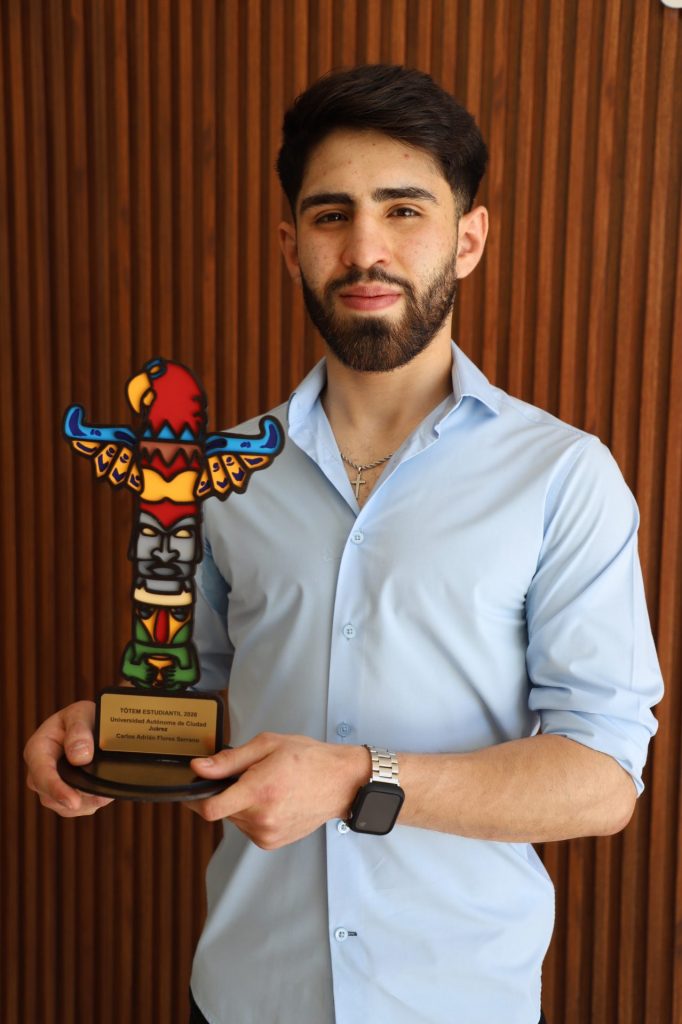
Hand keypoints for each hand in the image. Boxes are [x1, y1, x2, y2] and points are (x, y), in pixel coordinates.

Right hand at [24, 701, 113, 816]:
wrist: (89, 725)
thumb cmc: (81, 718)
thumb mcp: (80, 714)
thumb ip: (79, 731)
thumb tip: (80, 757)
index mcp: (37, 750)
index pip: (42, 774)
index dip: (57, 790)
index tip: (73, 801)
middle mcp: (39, 772)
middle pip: (52, 796)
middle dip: (76, 799)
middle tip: (101, 796)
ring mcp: (51, 787)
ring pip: (66, 807)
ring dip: (86, 803)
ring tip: (105, 793)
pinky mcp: (65, 796)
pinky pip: (77, 808)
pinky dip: (92, 803)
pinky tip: (103, 793)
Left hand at [186, 733, 368, 849]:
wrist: (340, 782)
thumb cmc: (309, 759)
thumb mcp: (267, 745)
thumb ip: (229, 759)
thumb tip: (199, 767)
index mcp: (259, 791)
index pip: (210, 808)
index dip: (195, 798)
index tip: (193, 789)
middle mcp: (261, 818)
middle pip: (222, 810)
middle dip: (227, 793)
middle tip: (250, 775)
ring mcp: (267, 834)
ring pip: (234, 819)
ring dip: (240, 804)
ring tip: (267, 786)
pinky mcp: (271, 842)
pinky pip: (248, 828)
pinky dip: (252, 814)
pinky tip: (272, 800)